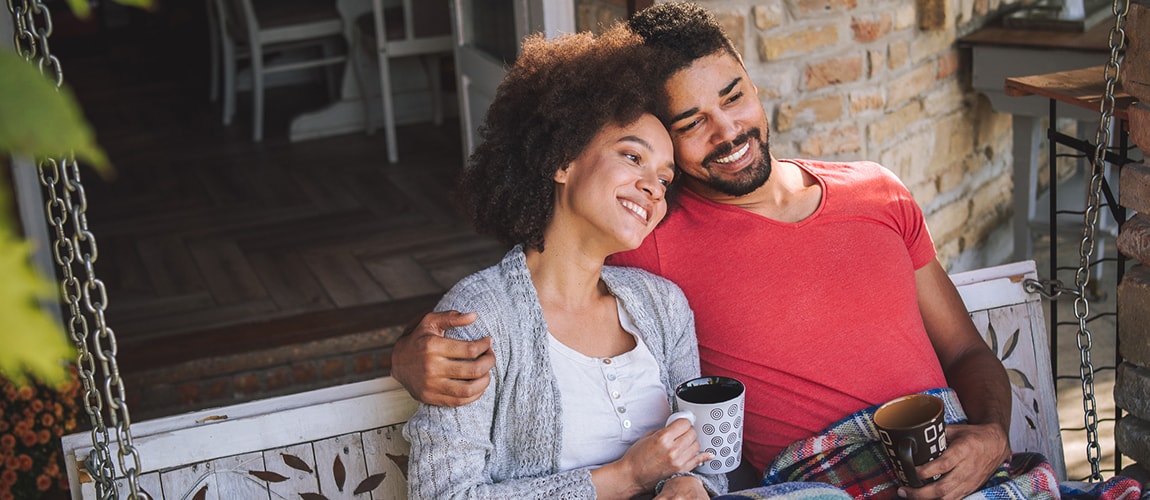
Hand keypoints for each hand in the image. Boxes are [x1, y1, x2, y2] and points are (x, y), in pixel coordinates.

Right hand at [390, 310, 494, 406]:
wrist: (397, 362)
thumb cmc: (418, 338)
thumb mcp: (430, 322)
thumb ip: (452, 317)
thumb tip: (474, 316)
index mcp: (432, 346)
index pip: (470, 349)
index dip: (485, 345)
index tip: (489, 341)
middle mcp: (431, 367)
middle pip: (473, 370)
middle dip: (489, 362)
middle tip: (491, 356)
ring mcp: (431, 385)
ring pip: (469, 390)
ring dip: (485, 380)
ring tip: (487, 371)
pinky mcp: (431, 398)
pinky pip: (460, 402)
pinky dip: (475, 395)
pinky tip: (478, 385)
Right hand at [590, 418, 711, 497]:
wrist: (632, 476)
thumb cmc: (637, 458)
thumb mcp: (648, 437)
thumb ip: (665, 430)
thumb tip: (676, 426)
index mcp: (663, 438)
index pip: (684, 423)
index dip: (682, 421)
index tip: (681, 423)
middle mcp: (673, 450)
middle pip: (692, 433)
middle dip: (687, 431)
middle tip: (681, 433)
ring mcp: (679, 461)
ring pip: (696, 445)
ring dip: (691, 442)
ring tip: (683, 443)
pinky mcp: (681, 470)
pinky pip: (698, 459)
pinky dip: (702, 455)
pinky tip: (707, 453)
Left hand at [898, 423, 1010, 499]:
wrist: (997, 444)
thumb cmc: (974, 435)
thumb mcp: (956, 430)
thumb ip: (937, 435)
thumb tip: (914, 437)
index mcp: (963, 451)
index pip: (943, 465)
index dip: (925, 471)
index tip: (910, 471)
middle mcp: (967, 469)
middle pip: (943, 487)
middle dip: (920, 493)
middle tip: (903, 490)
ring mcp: (969, 482)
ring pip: (948, 497)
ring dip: (926, 499)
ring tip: (909, 495)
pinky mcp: (970, 489)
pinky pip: (953, 499)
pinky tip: (924, 498)